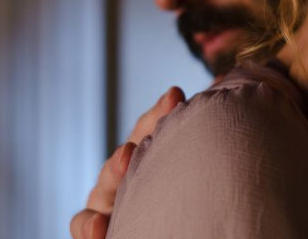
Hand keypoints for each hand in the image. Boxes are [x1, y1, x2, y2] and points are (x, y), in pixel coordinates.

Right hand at [69, 87, 184, 238]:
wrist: (160, 224)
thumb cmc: (173, 196)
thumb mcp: (179, 164)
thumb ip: (191, 133)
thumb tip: (223, 84)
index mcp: (142, 156)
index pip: (148, 128)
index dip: (160, 111)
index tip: (176, 94)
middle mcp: (121, 175)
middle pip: (127, 149)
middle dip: (140, 134)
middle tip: (159, 120)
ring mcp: (105, 200)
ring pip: (104, 182)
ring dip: (114, 169)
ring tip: (126, 158)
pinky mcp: (94, 227)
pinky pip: (84, 224)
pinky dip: (88, 225)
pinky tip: (99, 227)